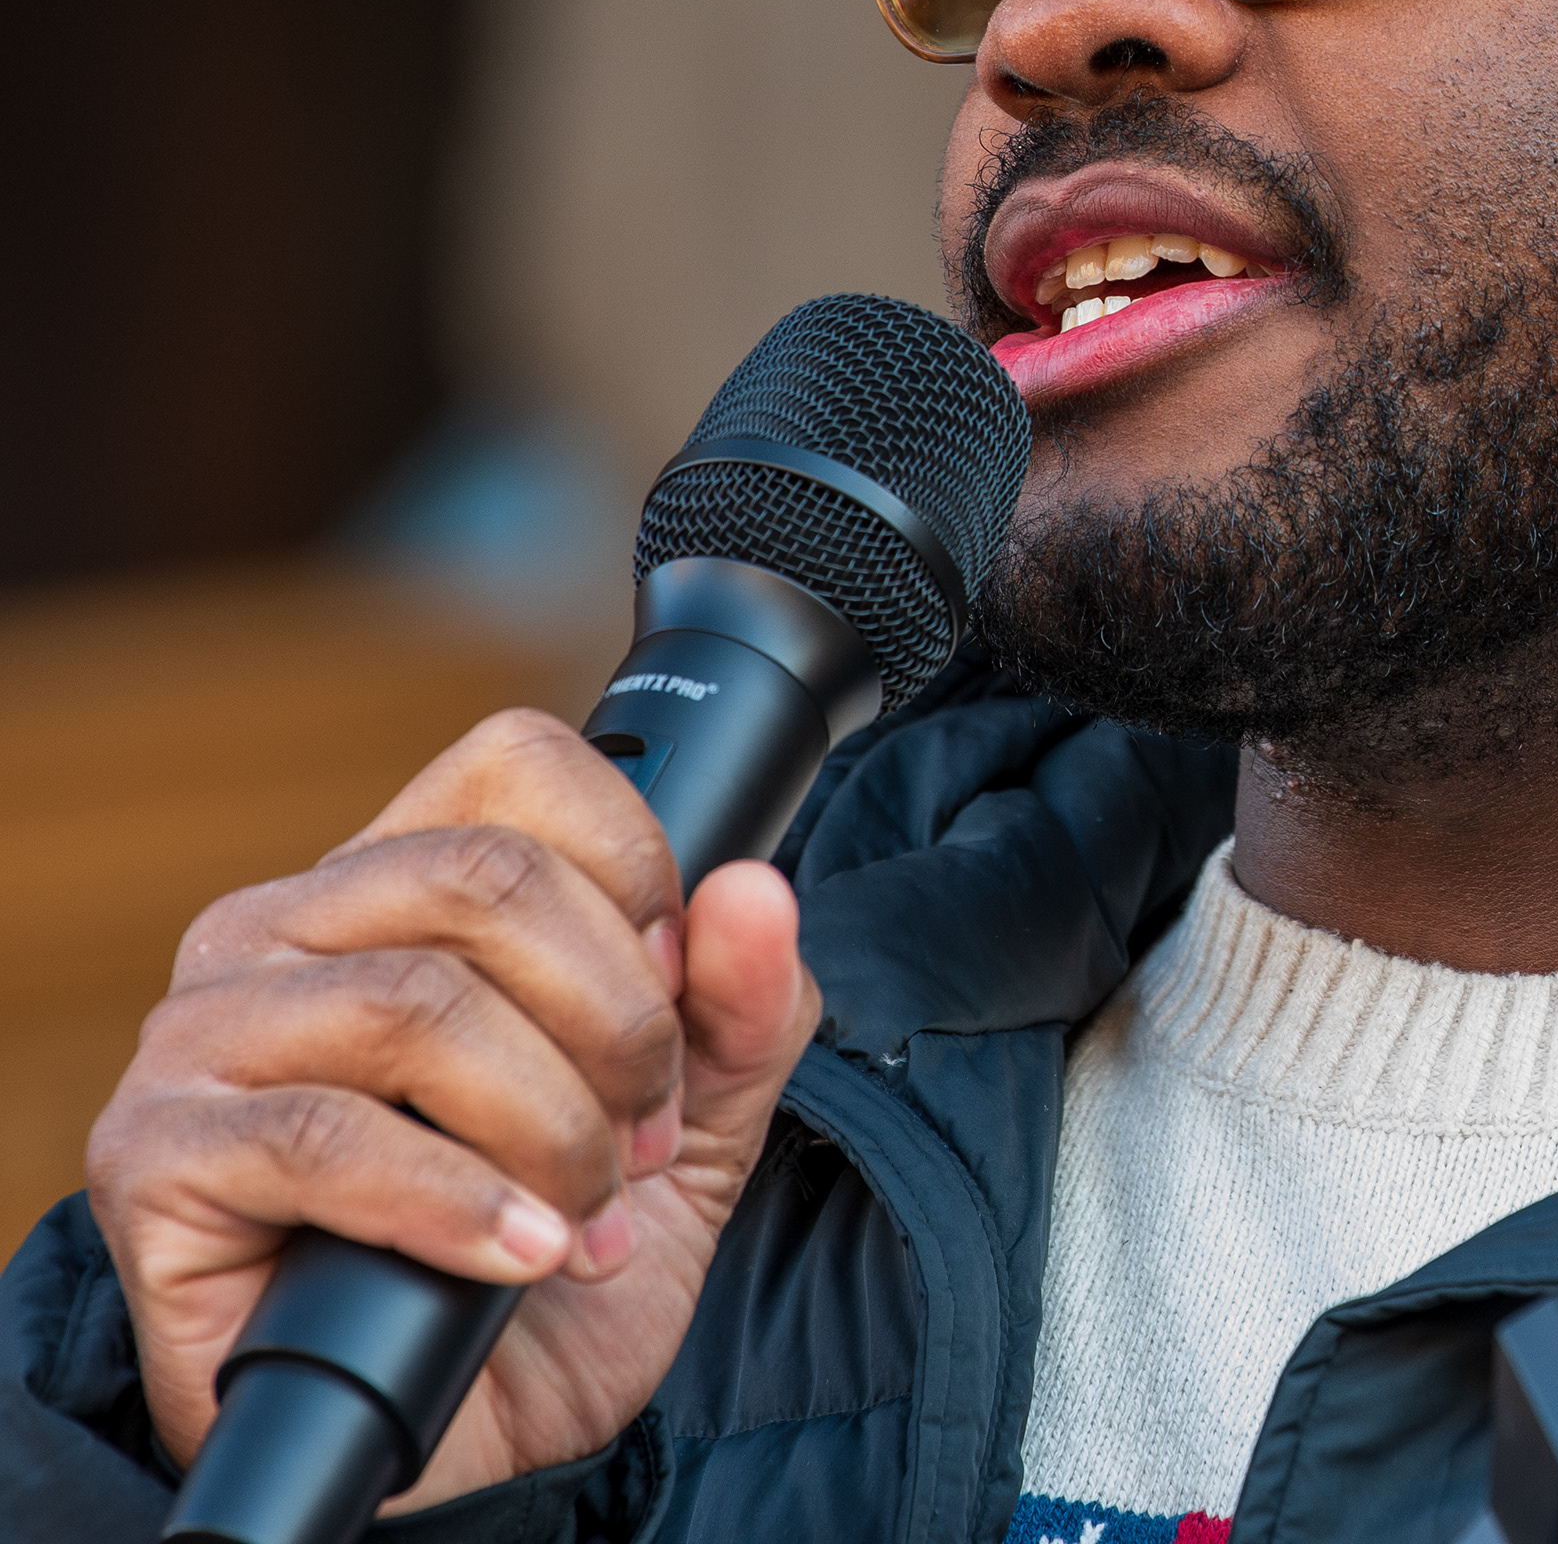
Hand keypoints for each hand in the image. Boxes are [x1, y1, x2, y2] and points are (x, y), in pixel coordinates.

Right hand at [86, 708, 822, 1511]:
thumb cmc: (543, 1253)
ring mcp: (204, 1034)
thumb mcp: (693, 1128)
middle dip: (615, 1020)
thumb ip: (742, 1008)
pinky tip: (522, 1254)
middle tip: (649, 1137)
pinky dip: (460, 1201)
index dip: (634, 865)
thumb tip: (755, 892)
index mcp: (397, 882)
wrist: (449, 1440)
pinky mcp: (157, 1154)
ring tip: (589, 1210)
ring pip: (417, 1005)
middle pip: (486, 881)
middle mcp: (283, 929)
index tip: (683, 986)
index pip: (514, 762)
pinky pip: (329, 1137)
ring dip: (549, 1125)